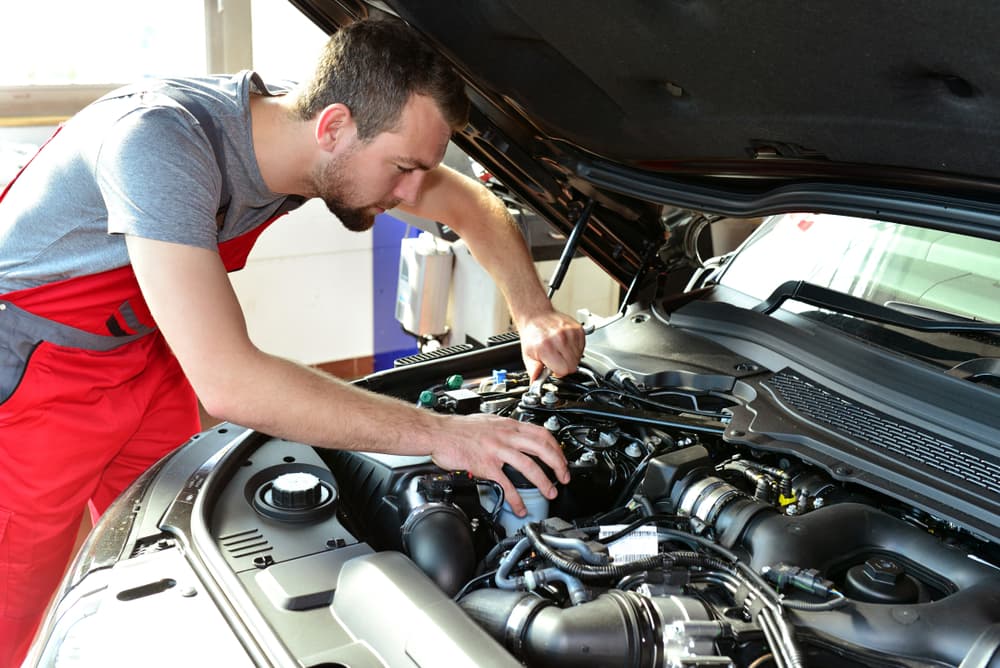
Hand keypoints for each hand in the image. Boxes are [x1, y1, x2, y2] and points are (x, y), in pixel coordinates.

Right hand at [429, 412, 570, 516]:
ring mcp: (497, 450)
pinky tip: (521, 507)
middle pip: (542, 448)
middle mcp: (506, 436)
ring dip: (544, 482)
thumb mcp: (488, 422)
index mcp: (508, 425)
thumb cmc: (459, 429)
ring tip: (550, 493)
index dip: (556, 448)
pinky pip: (506, 484)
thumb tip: (517, 437)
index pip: (542, 434)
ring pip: (529, 466)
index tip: (562, 459)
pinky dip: (516, 498)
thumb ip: (505, 430)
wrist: (438, 433)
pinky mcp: (486, 465)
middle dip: (559, 465)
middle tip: (565, 478)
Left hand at [518, 310, 585, 380]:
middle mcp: (560, 339)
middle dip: (565, 366)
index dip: (558, 372)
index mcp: (547, 347)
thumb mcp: (528, 355)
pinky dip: (576, 349)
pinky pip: (582, 347)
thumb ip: (533, 371)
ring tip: (560, 351)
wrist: (537, 316)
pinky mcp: (578, 329)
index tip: (553, 368)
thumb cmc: (533, 334)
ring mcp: (571, 333)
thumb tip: (535, 382)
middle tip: (556, 359)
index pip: (564, 370)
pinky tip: (566, 345)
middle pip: (573, 365)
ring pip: (579, 357)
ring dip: (571, 357)